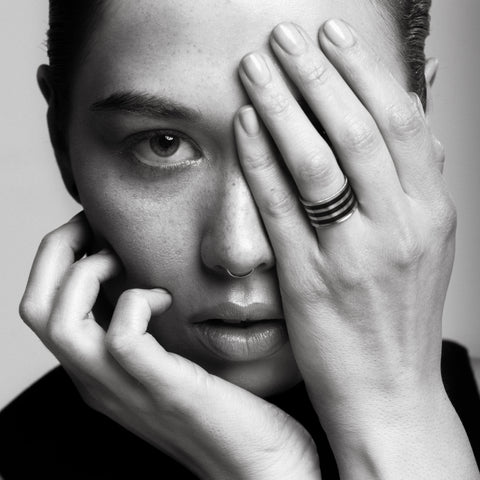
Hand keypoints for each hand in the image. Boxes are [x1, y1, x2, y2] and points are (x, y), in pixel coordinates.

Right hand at [19, 213, 319, 479]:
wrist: (261, 470)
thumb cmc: (226, 411)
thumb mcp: (171, 366)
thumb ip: (151, 336)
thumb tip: (148, 284)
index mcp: (100, 374)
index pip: (44, 311)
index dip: (56, 260)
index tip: (90, 230)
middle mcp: (99, 383)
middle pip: (36, 309)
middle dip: (55, 253)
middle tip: (91, 228)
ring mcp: (127, 389)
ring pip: (60, 322)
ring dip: (87, 273)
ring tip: (122, 260)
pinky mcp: (164, 390)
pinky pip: (121, 337)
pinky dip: (137, 301)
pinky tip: (166, 297)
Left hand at [234, 20, 477, 477]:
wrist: (389, 392)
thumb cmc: (399, 319)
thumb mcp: (424, 250)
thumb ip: (415, 192)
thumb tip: (414, 138)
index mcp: (431, 214)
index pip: (399, 122)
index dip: (365, 71)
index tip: (334, 37)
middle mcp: (399, 228)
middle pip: (358, 129)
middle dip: (319, 74)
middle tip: (287, 36)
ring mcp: (355, 255)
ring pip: (319, 161)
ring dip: (284, 105)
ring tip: (257, 67)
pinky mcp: (311, 281)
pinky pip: (283, 208)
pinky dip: (262, 160)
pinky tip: (246, 124)